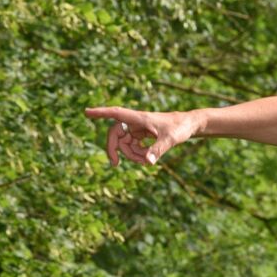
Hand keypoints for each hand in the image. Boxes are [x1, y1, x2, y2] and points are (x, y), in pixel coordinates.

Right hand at [83, 106, 199, 165]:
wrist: (189, 125)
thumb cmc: (180, 128)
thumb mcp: (171, 139)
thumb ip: (158, 150)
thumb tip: (148, 162)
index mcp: (140, 118)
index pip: (116, 113)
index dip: (101, 113)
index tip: (86, 112)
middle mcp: (136, 122)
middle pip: (116, 133)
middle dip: (114, 148)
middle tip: (115, 164)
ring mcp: (138, 128)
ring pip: (124, 142)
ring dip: (130, 154)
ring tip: (146, 160)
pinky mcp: (142, 134)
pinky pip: (132, 145)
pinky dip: (136, 153)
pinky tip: (146, 159)